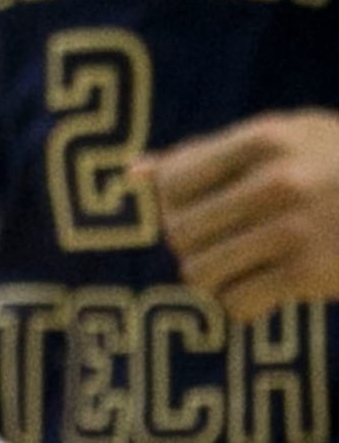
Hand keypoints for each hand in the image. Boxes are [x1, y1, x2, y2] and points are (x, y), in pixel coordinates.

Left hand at [150, 110, 338, 324]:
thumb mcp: (289, 138)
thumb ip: (210, 153)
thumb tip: (131, 173)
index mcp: (267, 139)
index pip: (173, 180)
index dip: (170, 203)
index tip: (192, 209)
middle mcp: (278, 182)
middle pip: (179, 230)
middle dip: (189, 244)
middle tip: (216, 244)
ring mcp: (295, 230)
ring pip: (199, 271)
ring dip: (210, 277)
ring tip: (234, 268)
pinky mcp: (311, 275)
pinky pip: (235, 303)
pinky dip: (237, 304)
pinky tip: (258, 290)